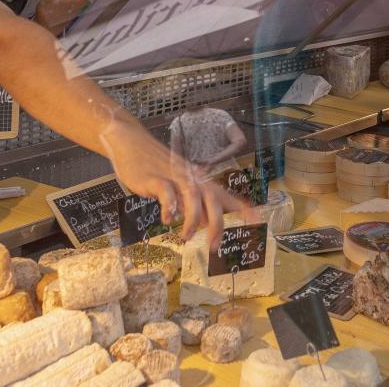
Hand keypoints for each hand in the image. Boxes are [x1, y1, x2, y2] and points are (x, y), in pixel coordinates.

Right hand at [102, 119, 252, 248]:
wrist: (131, 142)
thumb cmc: (155, 167)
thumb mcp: (178, 186)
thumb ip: (192, 204)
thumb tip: (205, 225)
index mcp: (197, 180)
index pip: (224, 195)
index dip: (241, 208)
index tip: (257, 221)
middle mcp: (189, 177)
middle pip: (212, 197)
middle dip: (216, 223)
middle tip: (214, 246)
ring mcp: (172, 176)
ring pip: (193, 194)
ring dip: (193, 219)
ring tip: (186, 237)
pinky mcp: (154, 178)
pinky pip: (166, 191)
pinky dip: (169, 206)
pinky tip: (167, 218)